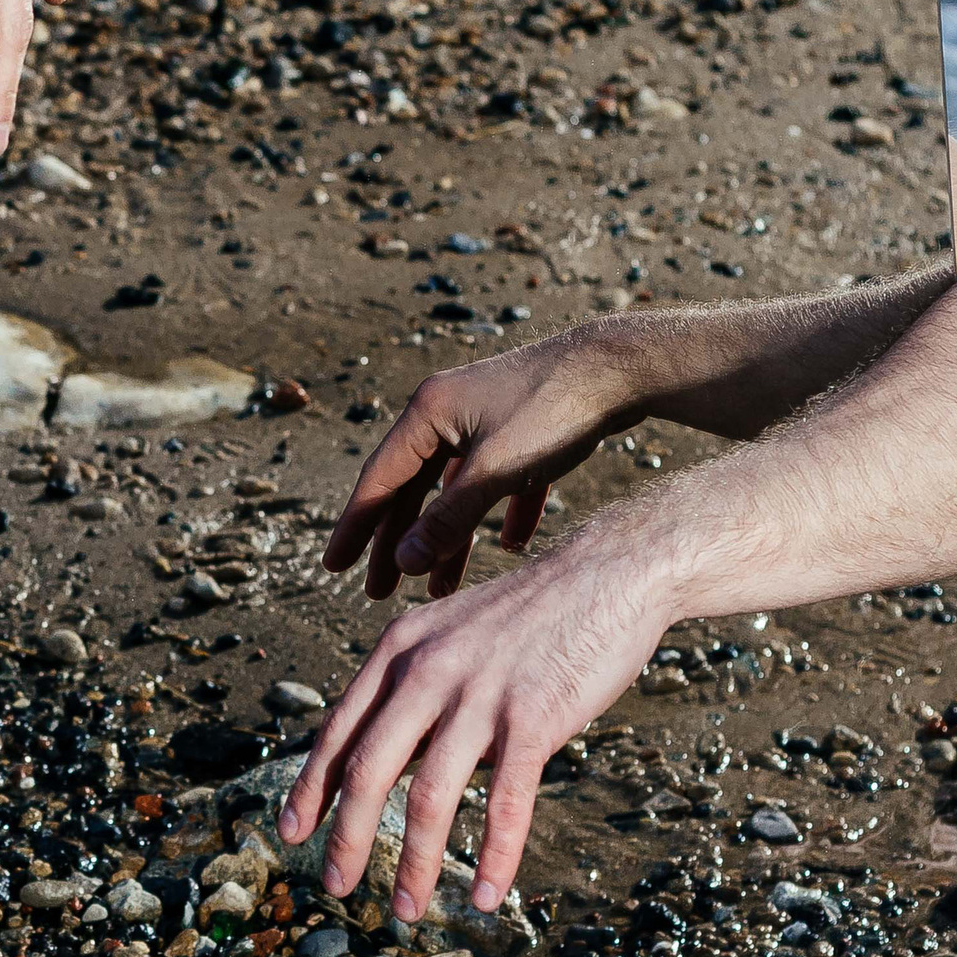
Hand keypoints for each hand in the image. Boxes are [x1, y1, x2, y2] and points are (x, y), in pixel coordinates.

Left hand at [279, 518, 673, 917]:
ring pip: (431, 797)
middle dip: (347, 837)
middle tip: (335, 886)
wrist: (611, 573)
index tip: (290, 831)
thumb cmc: (530, 613)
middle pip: (371, 770)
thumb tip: (388, 756)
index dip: (312, 786)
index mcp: (400, 649)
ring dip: (417, 864)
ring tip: (408, 910)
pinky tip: (488, 898)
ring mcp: (480, 695)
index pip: (340, 729)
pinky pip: (507, 804)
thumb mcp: (450, 633)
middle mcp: (428, 670)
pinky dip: (495, 858)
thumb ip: (414, 686)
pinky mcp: (534, 719)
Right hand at [325, 330, 641, 600]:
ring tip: (440, 585)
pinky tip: (512, 543)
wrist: (621, 365)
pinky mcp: (522, 424)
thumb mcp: (494, 472)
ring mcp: (485, 416)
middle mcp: (447, 411)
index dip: (355, 528)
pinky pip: (499, 478)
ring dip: (448, 537)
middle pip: (411, 488)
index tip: (334, 568)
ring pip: (454, 488)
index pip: (378, 480)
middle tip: (379, 591)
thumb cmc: (554, 411)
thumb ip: (447, 519)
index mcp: (428, 414)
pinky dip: (499, 512)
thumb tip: (401, 561)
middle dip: (399, 543)